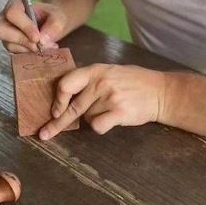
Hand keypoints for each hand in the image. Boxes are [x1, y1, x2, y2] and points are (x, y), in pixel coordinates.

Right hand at [0, 0, 67, 52]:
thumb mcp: (58, 17)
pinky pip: (14, 53)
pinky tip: (40, 50)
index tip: (37, 37)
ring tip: (45, 47)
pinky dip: (29, 54)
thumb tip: (42, 41)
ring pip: (8, 44)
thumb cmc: (52, 17)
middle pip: (0, 30)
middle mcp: (5, 18)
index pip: (12, 14)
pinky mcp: (10, 46)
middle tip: (38, 45)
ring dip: (27, 49)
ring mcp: (5, 34)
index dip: (24, 26)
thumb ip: (54, 25)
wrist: (52, 26)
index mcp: (15, 5)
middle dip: (21, 40)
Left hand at [39, 64, 165, 139]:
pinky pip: (97, 126)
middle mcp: (101, 82)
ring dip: (93, 118)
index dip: (57, 99)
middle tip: (45, 134)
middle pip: (72, 106)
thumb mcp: (110, 72)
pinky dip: (101, 126)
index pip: (66, 83)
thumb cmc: (134, 82)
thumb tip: (64, 97)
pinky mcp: (118, 112)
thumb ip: (89, 80)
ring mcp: (110, 97)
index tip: (54, 111)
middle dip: (57, 123)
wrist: (161, 92)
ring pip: (87, 117)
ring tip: (110, 109)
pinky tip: (113, 119)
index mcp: (96, 70)